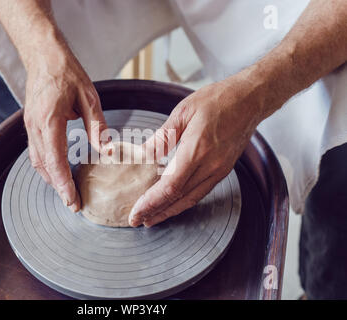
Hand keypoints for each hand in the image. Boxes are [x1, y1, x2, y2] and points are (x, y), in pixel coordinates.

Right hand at [23, 42, 106, 211]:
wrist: (43, 55)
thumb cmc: (67, 72)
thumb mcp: (89, 97)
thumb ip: (97, 126)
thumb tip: (107, 152)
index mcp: (50, 120)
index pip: (55, 160)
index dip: (63, 184)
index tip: (72, 201)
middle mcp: (35, 126)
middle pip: (44, 166)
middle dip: (58, 187)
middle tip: (74, 204)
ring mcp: (30, 126)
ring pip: (38, 161)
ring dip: (51, 179)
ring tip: (67, 192)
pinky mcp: (31, 124)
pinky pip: (37, 152)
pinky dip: (47, 167)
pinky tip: (58, 172)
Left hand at [128, 74, 267, 226]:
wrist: (249, 100)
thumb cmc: (217, 101)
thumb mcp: (182, 113)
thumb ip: (161, 138)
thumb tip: (142, 154)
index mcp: (196, 150)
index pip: (170, 187)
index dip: (151, 203)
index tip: (136, 212)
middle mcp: (210, 166)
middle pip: (179, 199)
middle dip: (156, 212)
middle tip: (137, 221)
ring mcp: (218, 170)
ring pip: (191, 199)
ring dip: (170, 211)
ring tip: (152, 218)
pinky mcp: (223, 169)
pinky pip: (201, 192)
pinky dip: (183, 201)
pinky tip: (172, 203)